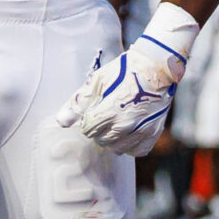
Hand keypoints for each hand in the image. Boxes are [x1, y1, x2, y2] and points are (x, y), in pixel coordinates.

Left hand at [59, 30, 190, 155]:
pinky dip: (130, 144)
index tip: (95, 109)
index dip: (88, 119)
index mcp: (110, 110)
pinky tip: (130, 130)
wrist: (157, 67)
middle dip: (99, 129)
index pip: (88, 129)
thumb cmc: (125, 70)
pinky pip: (136, 151)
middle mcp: (126, 124)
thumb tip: (61, 121)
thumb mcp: (98, 80)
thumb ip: (78, 103)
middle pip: (100, 140)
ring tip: (117, 121)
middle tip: (106, 113)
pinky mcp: (153, 133)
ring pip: (117, 148)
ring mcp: (141, 131)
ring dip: (113, 138)